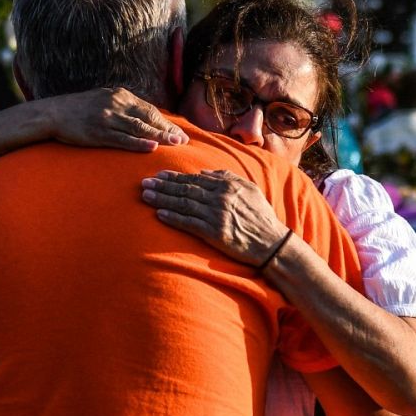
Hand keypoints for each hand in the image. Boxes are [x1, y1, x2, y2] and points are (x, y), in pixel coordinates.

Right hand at [48, 88, 187, 151]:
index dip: (165, 122)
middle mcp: (116, 104)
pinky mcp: (98, 132)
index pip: (148, 109)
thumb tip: (142, 117)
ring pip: (139, 128)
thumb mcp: (103, 99)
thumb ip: (122, 106)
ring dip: (159, 136)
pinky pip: (123, 139)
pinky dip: (139, 143)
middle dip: (167, 129)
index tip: (178, 132)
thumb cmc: (78, 109)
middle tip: (183, 141)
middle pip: (148, 117)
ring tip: (175, 144)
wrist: (52, 113)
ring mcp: (107, 118)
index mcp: (119, 95)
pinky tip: (152, 147)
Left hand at [140, 169, 288, 265]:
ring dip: (162, 200)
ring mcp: (217, 216)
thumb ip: (227, 177)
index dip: (174, 177)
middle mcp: (221, 198)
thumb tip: (204, 172)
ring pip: (184, 205)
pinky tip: (159, 215)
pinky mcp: (215, 233)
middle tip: (144, 183)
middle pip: (185, 190)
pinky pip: (189, 224)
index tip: (158, 175)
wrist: (272, 243)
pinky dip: (173, 219)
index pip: (195, 180)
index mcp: (228, 186)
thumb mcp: (249, 190)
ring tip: (146, 196)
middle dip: (162, 186)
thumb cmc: (260, 216)